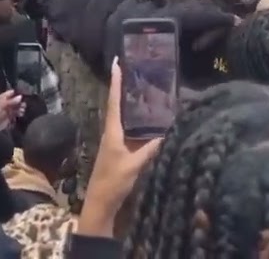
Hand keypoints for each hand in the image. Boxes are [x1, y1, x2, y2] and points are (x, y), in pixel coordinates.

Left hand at [0, 90, 22, 130]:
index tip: (23, 94)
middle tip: (23, 104)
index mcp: (2, 98)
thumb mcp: (2, 105)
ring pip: (17, 106)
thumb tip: (21, 96)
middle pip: (16, 100)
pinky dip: (20, 113)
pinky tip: (21, 114)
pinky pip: (17, 113)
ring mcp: (9, 109)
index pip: (11, 93)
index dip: (17, 93)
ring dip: (20, 107)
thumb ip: (11, 101)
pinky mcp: (10, 116)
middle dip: (20, 101)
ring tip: (22, 110)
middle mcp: (6, 102)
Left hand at [78, 57, 162, 236]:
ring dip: (133, 104)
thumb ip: (150, 149)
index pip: (114, 101)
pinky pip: (130, 130)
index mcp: (112, 131)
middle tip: (137, 70)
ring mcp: (116, 142)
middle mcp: (112, 133)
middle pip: (119, 105)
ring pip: (125, 117)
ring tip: (146, 89)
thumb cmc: (113, 182)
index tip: (117, 63)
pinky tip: (150, 120)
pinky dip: (139, 121)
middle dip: (126, 88)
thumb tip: (168, 132)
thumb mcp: (134, 165)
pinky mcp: (120, 151)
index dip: (116, 82)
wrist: (101, 204)